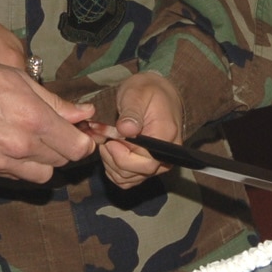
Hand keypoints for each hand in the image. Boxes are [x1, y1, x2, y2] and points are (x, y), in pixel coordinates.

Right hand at [0, 49, 95, 182]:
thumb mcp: (20, 80)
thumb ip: (56, 102)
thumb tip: (84, 112)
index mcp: (33, 120)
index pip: (77, 147)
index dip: (84, 140)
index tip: (81, 130)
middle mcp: (20, 146)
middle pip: (62, 162)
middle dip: (66, 148)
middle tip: (60, 130)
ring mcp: (0, 161)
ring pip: (40, 175)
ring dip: (45, 161)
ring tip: (37, 140)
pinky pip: (15, 176)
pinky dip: (22, 166)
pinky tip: (14, 146)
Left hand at [96, 71, 180, 189]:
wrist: (157, 94)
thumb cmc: (147, 91)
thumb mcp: (137, 93)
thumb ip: (131, 112)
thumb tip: (126, 129)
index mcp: (167, 138)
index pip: (146, 163)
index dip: (122, 155)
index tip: (109, 139)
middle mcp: (166, 156)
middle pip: (136, 173)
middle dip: (113, 158)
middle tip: (105, 138)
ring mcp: (157, 164)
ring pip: (128, 179)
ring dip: (110, 163)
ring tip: (107, 141)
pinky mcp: (147, 167)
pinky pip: (126, 179)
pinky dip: (113, 168)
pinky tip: (110, 150)